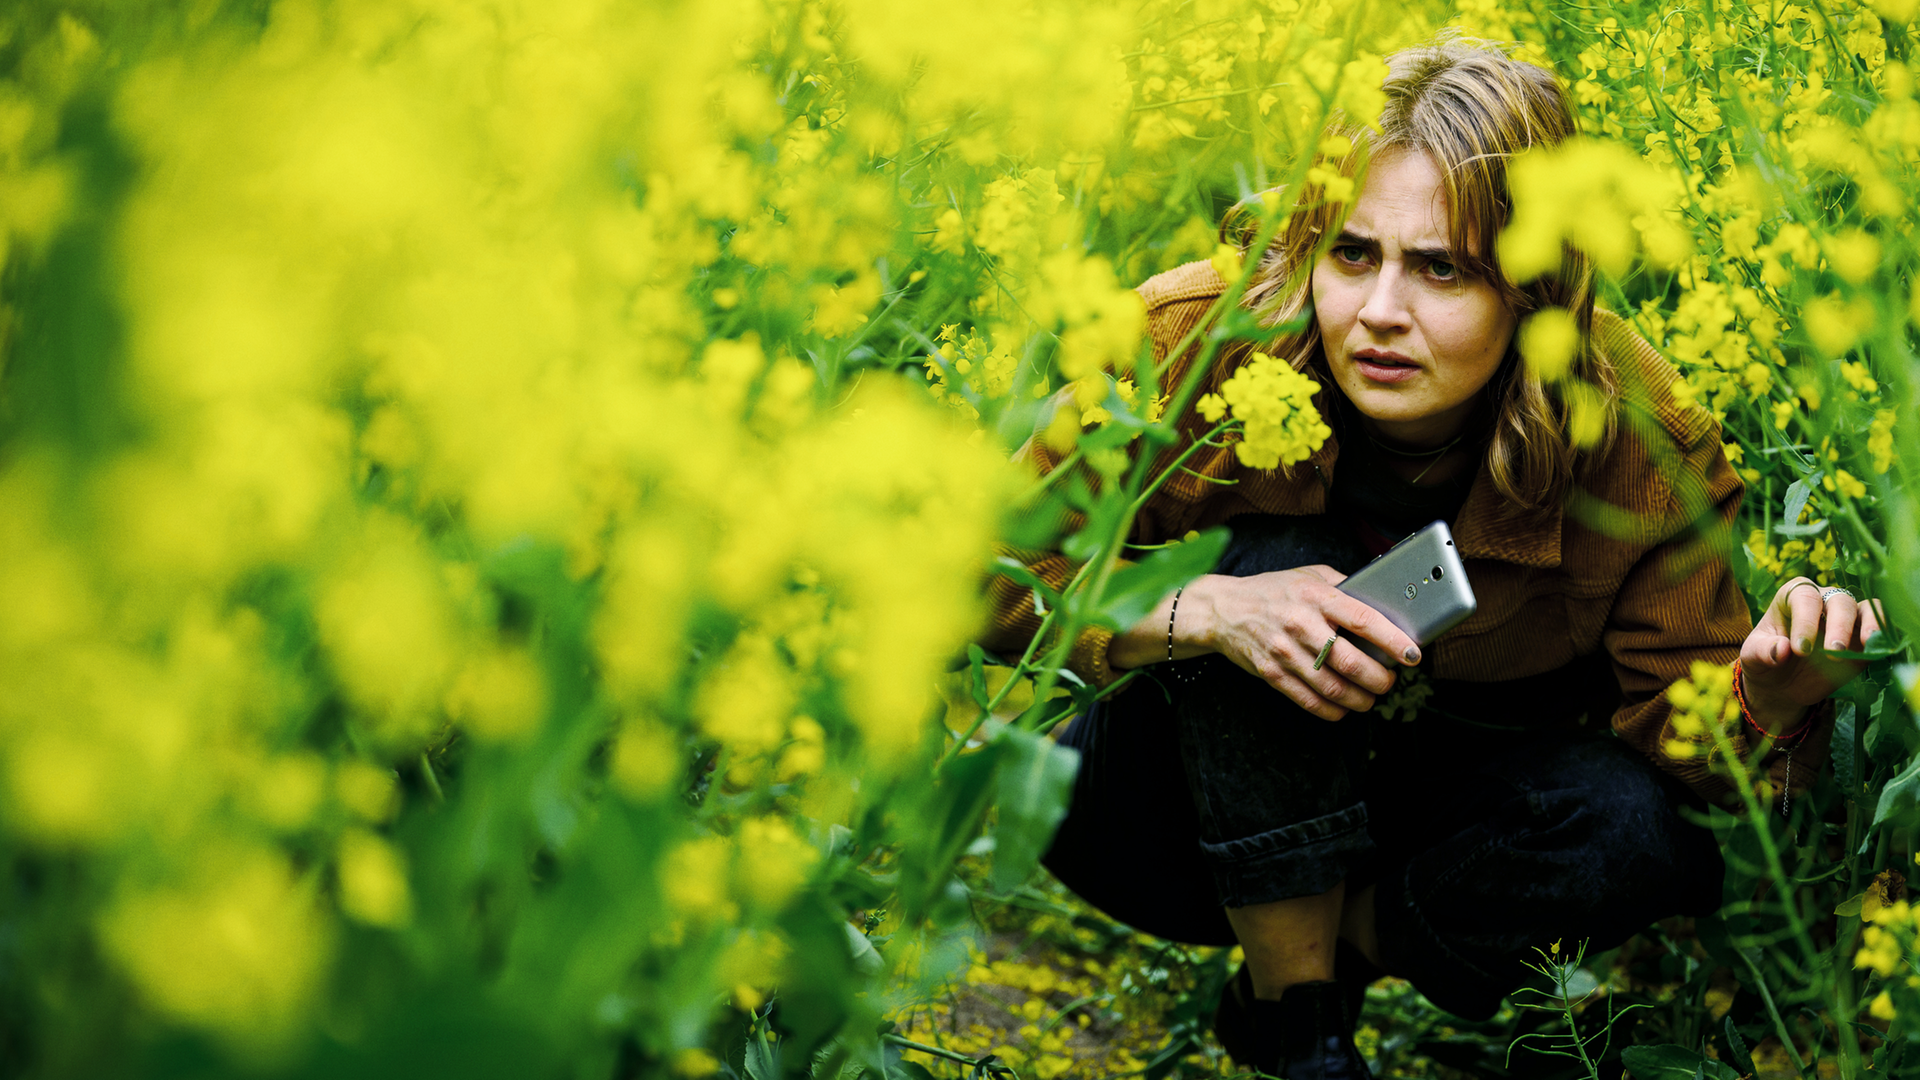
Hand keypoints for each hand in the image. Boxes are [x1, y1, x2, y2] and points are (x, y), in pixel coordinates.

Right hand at [1109, 568, 1421, 720]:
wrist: (1223, 609)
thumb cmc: (1273, 591)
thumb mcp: (1310, 575)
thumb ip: (1344, 587)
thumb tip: (1384, 603)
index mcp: (1316, 596)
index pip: (1363, 620)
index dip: (1392, 641)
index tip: (1412, 655)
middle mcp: (1301, 624)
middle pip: (1351, 663)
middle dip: (1380, 680)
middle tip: (1390, 682)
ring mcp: (1285, 652)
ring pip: (1332, 688)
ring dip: (1360, 700)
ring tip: (1371, 698)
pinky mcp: (1272, 674)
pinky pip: (1308, 701)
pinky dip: (1332, 711)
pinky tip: (1344, 708)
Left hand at [1739, 576, 1884, 732]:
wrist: (1781, 683)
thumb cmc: (1765, 660)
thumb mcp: (1753, 657)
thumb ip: (1763, 651)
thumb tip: (1782, 650)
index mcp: (1792, 596)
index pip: (1804, 598)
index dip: (1805, 621)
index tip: (1800, 650)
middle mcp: (1823, 600)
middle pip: (1839, 600)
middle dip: (1839, 625)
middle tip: (1833, 654)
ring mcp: (1847, 618)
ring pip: (1866, 609)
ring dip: (1868, 626)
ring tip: (1864, 646)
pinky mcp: (1863, 638)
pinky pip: (1881, 628)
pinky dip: (1882, 635)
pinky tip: (1878, 650)